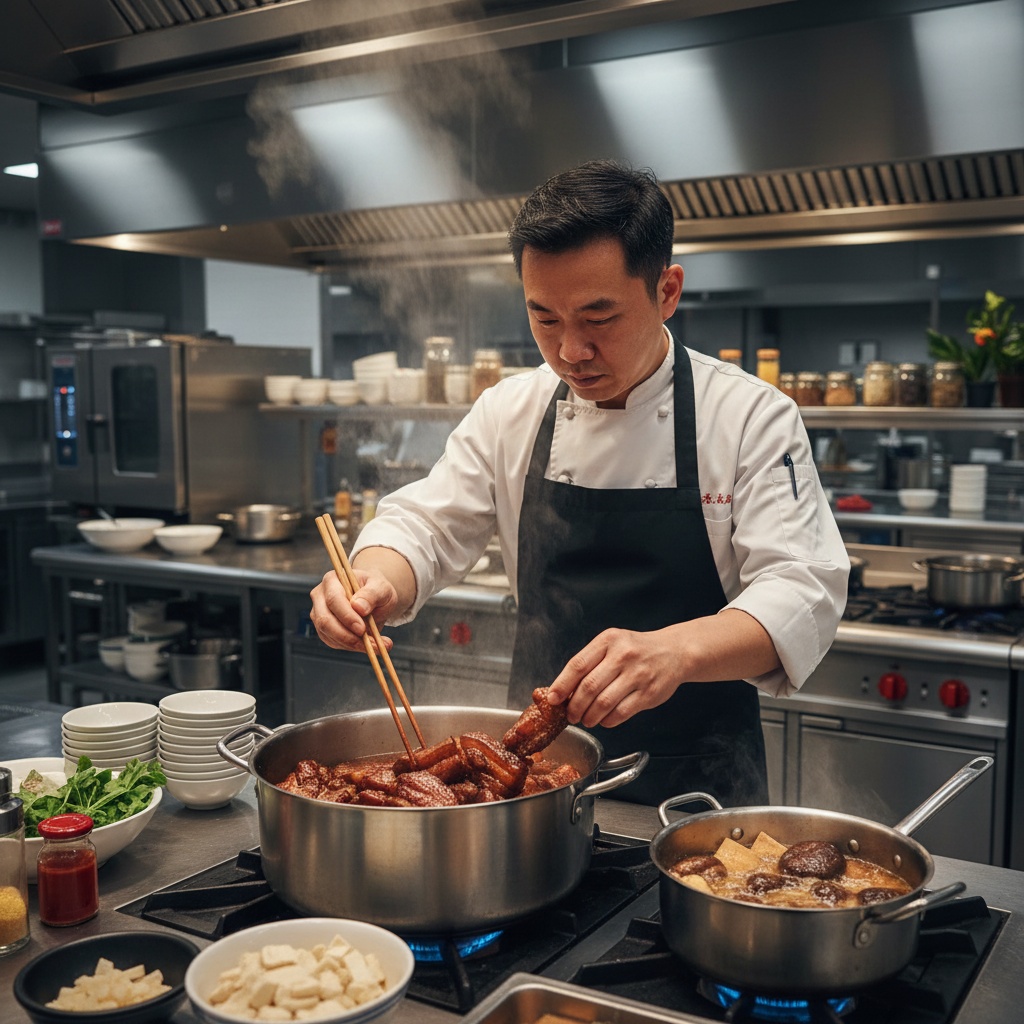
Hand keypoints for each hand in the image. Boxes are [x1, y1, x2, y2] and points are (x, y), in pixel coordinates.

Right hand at [309, 567, 398, 651]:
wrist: (375, 598)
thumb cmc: (376, 590)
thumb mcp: (381, 588)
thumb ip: (371, 595)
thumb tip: (358, 607)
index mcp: (332, 580)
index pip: (334, 599)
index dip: (347, 616)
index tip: (362, 629)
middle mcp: (320, 596)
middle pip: (325, 620)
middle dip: (347, 635)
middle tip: (369, 642)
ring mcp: (319, 614)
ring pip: (328, 634)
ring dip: (352, 644)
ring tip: (375, 645)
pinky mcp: (324, 629)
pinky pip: (333, 642)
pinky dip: (351, 647)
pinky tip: (368, 645)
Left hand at [547, 627, 682, 727]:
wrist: (674, 651)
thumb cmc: (636, 650)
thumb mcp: (612, 645)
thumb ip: (590, 663)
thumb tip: (563, 691)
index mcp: (608, 641)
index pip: (578, 665)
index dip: (561, 685)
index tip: (553, 699)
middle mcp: (623, 655)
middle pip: (589, 687)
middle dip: (575, 706)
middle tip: (571, 715)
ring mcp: (638, 674)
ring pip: (604, 703)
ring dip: (590, 717)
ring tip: (586, 720)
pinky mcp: (649, 693)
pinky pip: (621, 712)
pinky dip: (608, 721)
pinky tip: (604, 720)